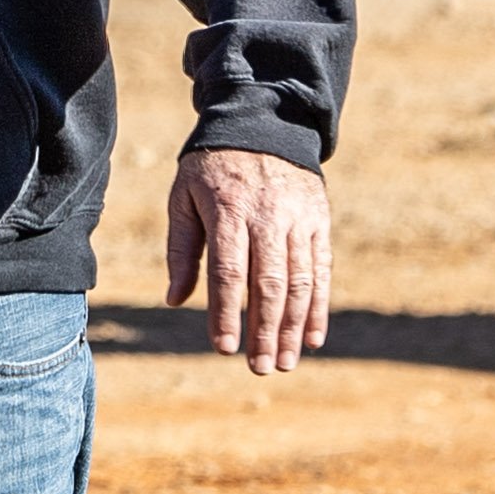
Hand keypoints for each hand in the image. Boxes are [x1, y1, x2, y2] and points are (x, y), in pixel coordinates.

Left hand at [165, 148, 331, 375]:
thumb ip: (181, 249)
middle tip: (259, 368)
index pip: (228, 272)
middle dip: (264, 330)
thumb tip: (173, 300)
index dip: (227, 313)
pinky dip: (319, 306)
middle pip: (269, 284)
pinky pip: (321, 270)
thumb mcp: (183, 198)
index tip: (224, 348)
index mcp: (229, 211)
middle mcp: (268, 217)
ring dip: (292, 327)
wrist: (263, 125)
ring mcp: (298, 220)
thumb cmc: (211, 169)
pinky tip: (312, 338)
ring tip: (284, 362)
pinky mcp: (318, 222)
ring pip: (299, 281)